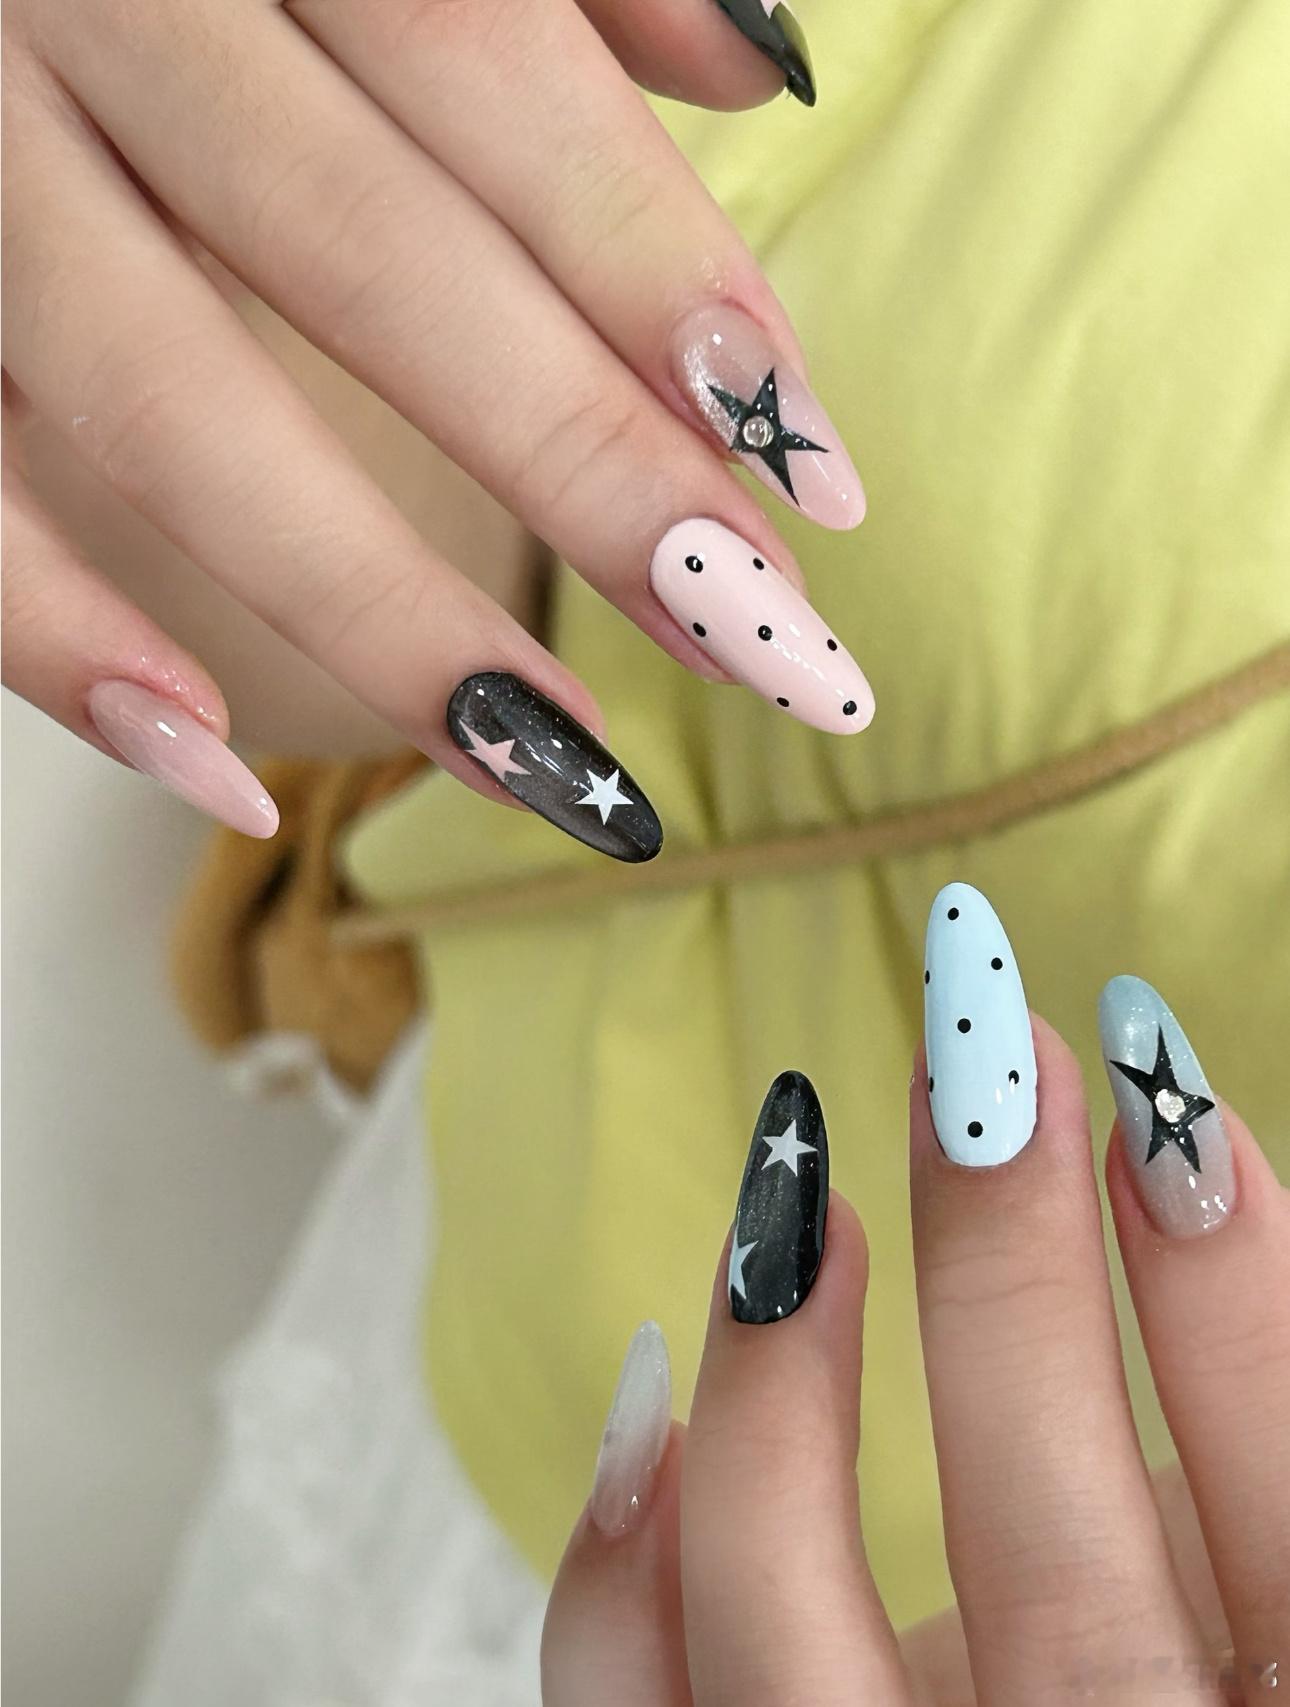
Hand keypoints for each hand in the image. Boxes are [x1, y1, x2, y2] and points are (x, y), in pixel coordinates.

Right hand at [2, 0, 868, 852]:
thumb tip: (755, 71)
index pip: (490, 69)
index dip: (661, 273)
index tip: (814, 471)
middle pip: (364, 254)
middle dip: (581, 462)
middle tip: (755, 635)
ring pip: (168, 401)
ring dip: (380, 610)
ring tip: (563, 762)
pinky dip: (58, 637)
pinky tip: (223, 771)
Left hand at [542, 995, 1288, 1702]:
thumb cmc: (1153, 1689)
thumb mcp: (1233, 1604)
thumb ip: (1234, 1464)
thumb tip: (1182, 1177)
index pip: (1285, 1538)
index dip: (1245, 1314)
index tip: (1166, 1104)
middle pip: (1054, 1586)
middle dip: (1015, 1291)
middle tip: (983, 1064)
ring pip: (795, 1642)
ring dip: (784, 1389)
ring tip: (797, 1198)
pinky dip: (622, 1573)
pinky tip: (661, 1402)